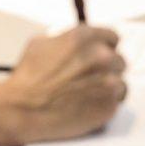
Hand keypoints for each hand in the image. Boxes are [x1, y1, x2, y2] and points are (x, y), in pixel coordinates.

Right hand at [4, 26, 125, 142]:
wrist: (24, 109)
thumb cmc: (28, 79)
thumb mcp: (41, 43)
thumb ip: (65, 39)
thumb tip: (75, 43)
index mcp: (84, 37)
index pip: (112, 36)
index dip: (104, 46)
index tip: (102, 53)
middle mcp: (100, 56)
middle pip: (119, 59)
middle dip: (106, 67)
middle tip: (90, 77)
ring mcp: (108, 82)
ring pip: (120, 82)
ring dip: (108, 86)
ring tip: (88, 93)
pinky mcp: (109, 106)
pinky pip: (117, 102)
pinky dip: (105, 104)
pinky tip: (88, 104)